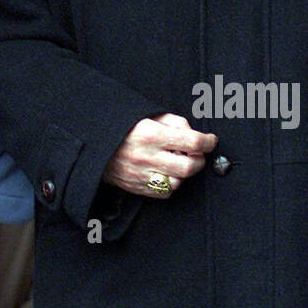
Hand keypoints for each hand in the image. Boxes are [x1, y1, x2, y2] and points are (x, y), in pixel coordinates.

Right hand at [102, 113, 217, 198]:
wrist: (96, 146)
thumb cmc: (125, 128)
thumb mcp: (149, 115)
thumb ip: (175, 122)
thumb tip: (194, 134)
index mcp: (151, 135)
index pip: (192, 142)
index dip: (208, 142)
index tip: (211, 140)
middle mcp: (148, 157)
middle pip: (189, 166)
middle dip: (199, 160)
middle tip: (196, 153)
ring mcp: (142, 175)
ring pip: (179, 182)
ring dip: (184, 173)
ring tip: (178, 162)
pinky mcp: (138, 188)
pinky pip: (165, 192)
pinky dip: (172, 183)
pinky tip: (167, 172)